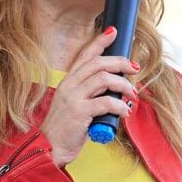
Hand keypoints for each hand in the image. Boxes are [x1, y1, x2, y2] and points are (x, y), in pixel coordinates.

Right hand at [40, 26, 138, 166]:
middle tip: (134, 68)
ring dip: (123, 85)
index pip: (84, 55)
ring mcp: (73, 98)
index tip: (113, 32)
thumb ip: (88, 95)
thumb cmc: (63, 130)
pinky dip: (120, 106)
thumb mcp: (72, 106)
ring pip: (104, 79)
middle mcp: (69, 86)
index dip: (99, 42)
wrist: (48, 149)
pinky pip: (106, 102)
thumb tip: (113, 90)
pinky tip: (124, 112)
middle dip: (120, 62)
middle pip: (98, 63)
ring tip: (131, 94)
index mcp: (67, 82)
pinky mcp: (79, 113)